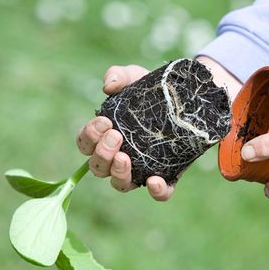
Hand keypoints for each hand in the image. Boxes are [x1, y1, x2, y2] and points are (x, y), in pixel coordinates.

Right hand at [76, 64, 174, 200]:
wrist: (182, 94)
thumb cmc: (149, 89)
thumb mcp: (133, 77)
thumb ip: (118, 76)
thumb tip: (108, 86)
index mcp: (104, 136)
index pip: (86, 144)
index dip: (89, 137)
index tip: (104, 122)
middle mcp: (118, 157)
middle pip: (98, 167)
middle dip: (102, 153)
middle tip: (116, 136)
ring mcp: (141, 169)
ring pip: (120, 183)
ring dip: (118, 173)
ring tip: (124, 157)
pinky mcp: (167, 175)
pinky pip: (159, 194)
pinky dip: (156, 191)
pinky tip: (155, 180)